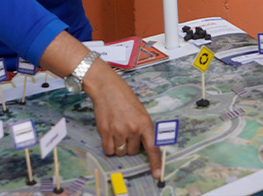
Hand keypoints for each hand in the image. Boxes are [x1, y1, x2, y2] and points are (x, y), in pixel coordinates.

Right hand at [83, 61, 161, 177]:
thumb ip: (143, 128)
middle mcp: (133, 128)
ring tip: (117, 130)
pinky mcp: (105, 132)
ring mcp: (118, 131)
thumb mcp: (140, 111)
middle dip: (130, 145)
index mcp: (145, 122)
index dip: (155, 162)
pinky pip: (109, 150)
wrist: (107, 88)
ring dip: (119, 146)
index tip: (157, 174)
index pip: (153, 147)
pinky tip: (109, 134)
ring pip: (120, 152)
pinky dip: (109, 146)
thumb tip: (144, 146)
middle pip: (133, 151)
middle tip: (126, 130)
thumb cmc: (124, 97)